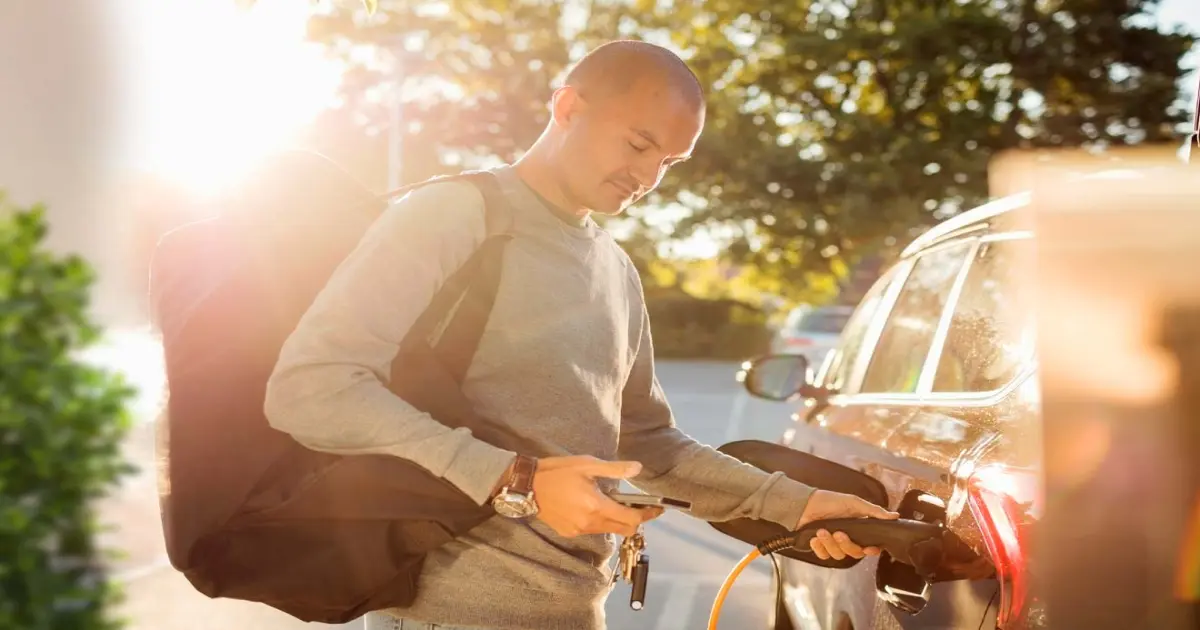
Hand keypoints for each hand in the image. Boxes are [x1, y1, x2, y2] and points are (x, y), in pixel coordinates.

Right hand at [531, 456, 663, 536]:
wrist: (527, 486)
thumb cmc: (558, 471)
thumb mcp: (587, 464)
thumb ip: (614, 469)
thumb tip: (637, 468)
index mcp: (596, 505)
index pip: (631, 519)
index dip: (647, 515)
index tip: (657, 509)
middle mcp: (590, 523)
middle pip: (623, 529)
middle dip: (635, 520)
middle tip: (636, 506)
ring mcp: (579, 530)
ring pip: (608, 530)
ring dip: (616, 520)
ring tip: (611, 502)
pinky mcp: (569, 533)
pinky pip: (593, 530)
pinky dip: (600, 521)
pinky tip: (591, 507)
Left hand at [797, 489, 898, 560]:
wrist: (805, 503)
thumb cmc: (829, 501)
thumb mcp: (854, 503)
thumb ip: (874, 511)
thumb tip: (894, 516)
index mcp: (858, 530)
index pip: (869, 547)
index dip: (871, 550)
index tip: (868, 547)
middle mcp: (847, 539)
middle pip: (854, 553)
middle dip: (846, 544)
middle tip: (838, 533)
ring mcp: (833, 544)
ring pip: (838, 555)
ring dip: (830, 543)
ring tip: (821, 531)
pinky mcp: (820, 547)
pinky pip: (823, 555)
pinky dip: (819, 547)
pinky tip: (815, 537)